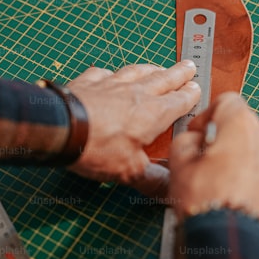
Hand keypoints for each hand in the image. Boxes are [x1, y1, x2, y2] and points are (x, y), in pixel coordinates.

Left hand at [66, 61, 199, 194]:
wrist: (60, 128)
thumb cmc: (98, 149)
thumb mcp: (130, 172)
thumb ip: (153, 181)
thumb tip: (172, 193)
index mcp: (153, 114)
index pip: (179, 101)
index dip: (191, 95)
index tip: (198, 88)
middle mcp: (136, 93)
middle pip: (163, 79)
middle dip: (178, 73)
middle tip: (189, 66)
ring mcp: (111, 84)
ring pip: (137, 72)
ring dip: (151, 69)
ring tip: (158, 67)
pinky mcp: (88, 82)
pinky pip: (105, 73)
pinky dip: (112, 73)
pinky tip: (111, 74)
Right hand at [168, 93, 258, 234]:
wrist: (233, 245)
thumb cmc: (206, 202)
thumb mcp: (179, 164)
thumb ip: (186, 140)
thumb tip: (196, 141)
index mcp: (243, 125)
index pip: (226, 102)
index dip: (207, 115)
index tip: (197, 133)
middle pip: (244, 128)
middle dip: (225, 140)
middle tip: (206, 163)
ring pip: (257, 152)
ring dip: (241, 161)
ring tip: (222, 185)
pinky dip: (254, 181)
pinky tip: (237, 198)